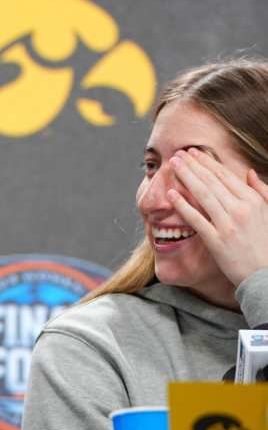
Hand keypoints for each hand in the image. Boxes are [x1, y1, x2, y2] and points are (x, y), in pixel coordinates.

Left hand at [167, 148, 267, 286]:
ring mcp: (228, 225)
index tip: (193, 153)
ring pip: (203, 195)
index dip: (207, 162)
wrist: (265, 276)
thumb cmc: (267, 244)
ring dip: (186, 177)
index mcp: (253, 200)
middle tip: (177, 154)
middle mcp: (241, 210)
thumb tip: (249, 172)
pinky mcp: (216, 241)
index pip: (225, 176)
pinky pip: (196, 219)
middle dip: (192, 165)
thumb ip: (261, 191)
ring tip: (172, 165)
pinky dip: (183, 205)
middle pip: (211, 181)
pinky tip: (171, 194)